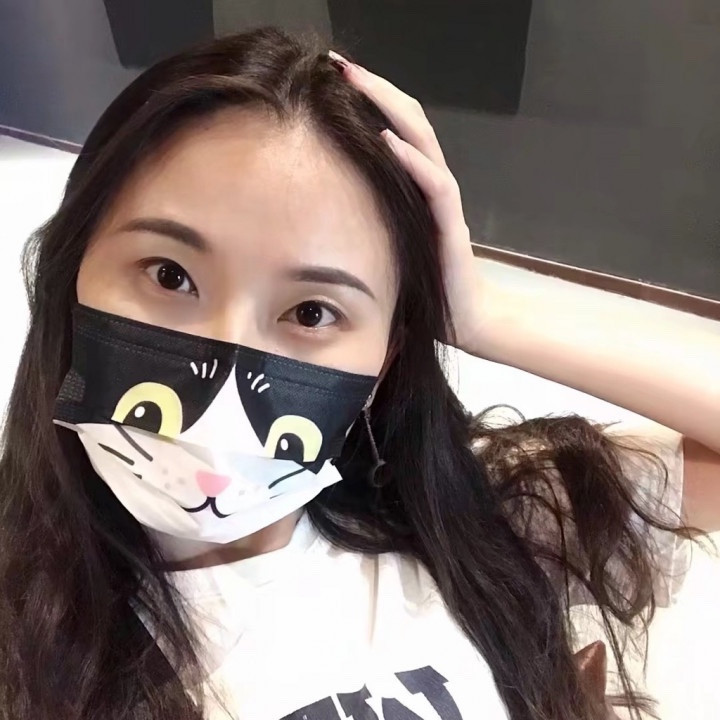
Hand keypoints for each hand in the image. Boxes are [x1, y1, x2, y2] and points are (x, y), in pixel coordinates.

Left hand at [329, 51, 486, 353]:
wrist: (467, 318)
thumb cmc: (426, 283)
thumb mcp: (390, 240)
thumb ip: (373, 214)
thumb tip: (328, 201)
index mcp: (417, 185)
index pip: (395, 129)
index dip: (368, 100)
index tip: (331, 77)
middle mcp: (432, 183)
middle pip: (408, 122)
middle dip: (375, 88)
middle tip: (338, 62)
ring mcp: (444, 201)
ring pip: (422, 141)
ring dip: (391, 108)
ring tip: (359, 81)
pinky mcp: (451, 224)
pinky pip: (434, 185)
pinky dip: (412, 160)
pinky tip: (388, 139)